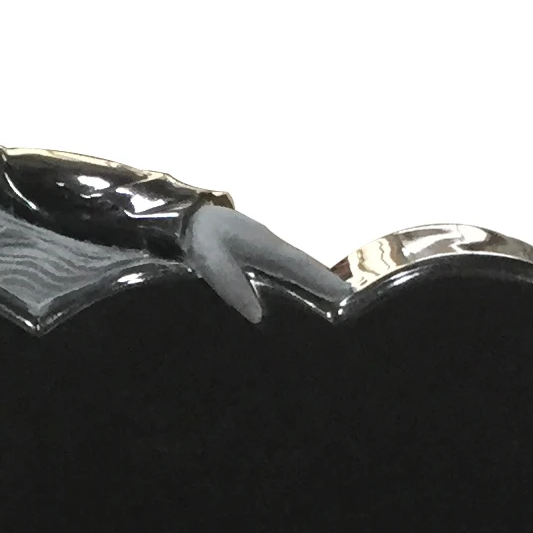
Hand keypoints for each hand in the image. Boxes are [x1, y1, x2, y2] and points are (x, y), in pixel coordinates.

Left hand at [183, 205, 346, 323]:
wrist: (183, 216)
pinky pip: (283, 266)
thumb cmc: (198, 237)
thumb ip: (231, 284)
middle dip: (326, 282)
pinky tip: (298, 290)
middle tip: (349, 301)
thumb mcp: (209, 260)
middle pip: (304, 265)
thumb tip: (258, 315)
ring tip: (331, 299)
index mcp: (265, 246)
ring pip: (295, 265)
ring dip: (313, 280)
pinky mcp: (255, 250)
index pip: (300, 266)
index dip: (323, 281)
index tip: (345, 296)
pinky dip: (296, 277)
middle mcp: (271, 244)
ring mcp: (264, 245)